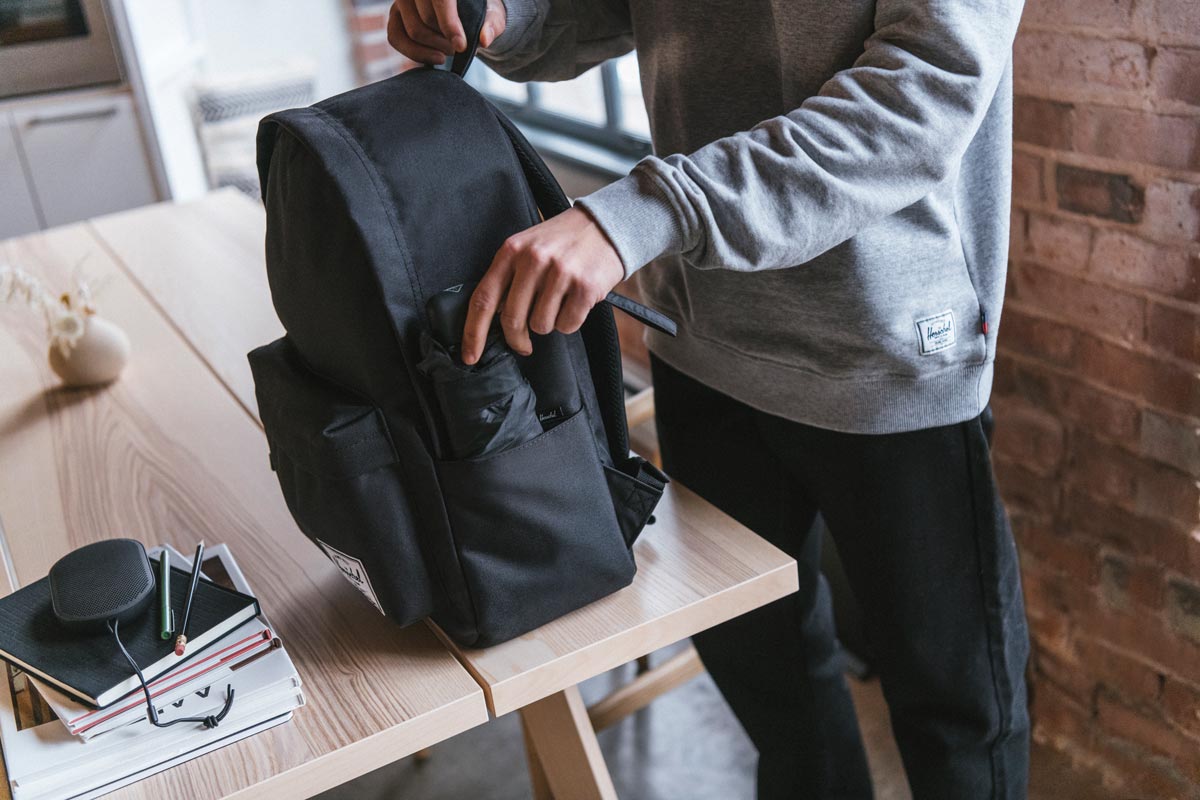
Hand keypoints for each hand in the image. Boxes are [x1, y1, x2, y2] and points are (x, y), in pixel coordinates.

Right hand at [387, 0, 506, 64]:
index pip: (441, 0)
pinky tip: (434, 58)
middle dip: (444, 41)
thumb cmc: (480, 11)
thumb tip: (485, 39)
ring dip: (433, 49)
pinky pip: (395, 38)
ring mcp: (403, 0)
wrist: (467, 10)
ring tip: (448, 51)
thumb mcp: (493, 15)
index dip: (450, 25)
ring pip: (413, 32)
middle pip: (426, 20)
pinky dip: (415, 53)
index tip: (461, 47)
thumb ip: (492, 25)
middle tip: (457, 48)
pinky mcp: (395, 14)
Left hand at [462, 207, 624, 363]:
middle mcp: (533, 260)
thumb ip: (508, 277)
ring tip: (559, 302)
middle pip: (512, 320)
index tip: (470, 356)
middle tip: (524, 343)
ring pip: (541, 326)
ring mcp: (560, 273)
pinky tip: (575, 302)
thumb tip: (494, 319)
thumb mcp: (527, 247)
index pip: (483, 299)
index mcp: (511, 251)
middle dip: (517, 339)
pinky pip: (567, 325)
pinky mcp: (585, 287)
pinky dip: (570, 321)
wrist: (605, 225)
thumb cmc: (561, 242)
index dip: (474, 333)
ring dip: (549, 323)